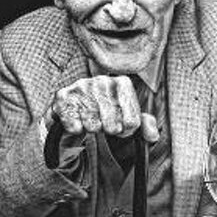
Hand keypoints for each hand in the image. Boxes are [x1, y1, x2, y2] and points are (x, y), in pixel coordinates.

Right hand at [44, 76, 158, 142]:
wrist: (76, 108)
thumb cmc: (107, 111)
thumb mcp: (129, 117)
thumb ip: (146, 125)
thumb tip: (153, 135)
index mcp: (123, 83)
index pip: (132, 122)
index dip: (127, 130)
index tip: (121, 125)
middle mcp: (103, 80)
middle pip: (113, 125)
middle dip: (109, 130)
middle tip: (105, 125)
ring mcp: (82, 86)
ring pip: (93, 125)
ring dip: (92, 128)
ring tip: (91, 121)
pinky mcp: (63, 96)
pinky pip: (74, 124)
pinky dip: (76, 128)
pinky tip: (78, 121)